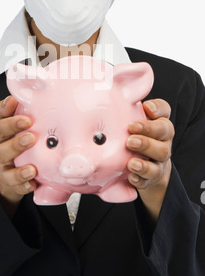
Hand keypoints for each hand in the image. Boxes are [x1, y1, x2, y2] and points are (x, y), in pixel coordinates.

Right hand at [0, 96, 36, 215]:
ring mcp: (0, 162)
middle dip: (11, 128)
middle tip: (28, 127)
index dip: (5, 108)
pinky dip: (22, 181)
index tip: (16, 103)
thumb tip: (43, 90)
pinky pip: (12, 181)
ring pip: (3, 156)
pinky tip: (32, 180)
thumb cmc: (14, 142)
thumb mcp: (17, 126)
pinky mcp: (7, 179)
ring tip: (31, 151)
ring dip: (16, 150)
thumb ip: (25, 111)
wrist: (6, 175)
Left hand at [126, 99, 174, 222]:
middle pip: (164, 133)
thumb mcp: (128, 121)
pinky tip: (131, 177)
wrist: (146, 168)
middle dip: (148, 134)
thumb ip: (124, 110)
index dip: (157, 108)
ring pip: (160, 156)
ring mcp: (160, 158)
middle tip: (130, 139)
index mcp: (158, 122)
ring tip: (130, 162)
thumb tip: (111, 96)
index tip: (146, 108)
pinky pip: (150, 179)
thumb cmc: (133, 138)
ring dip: (145, 159)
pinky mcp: (154, 177)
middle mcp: (163, 139)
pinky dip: (141, 179)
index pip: (164, 110)